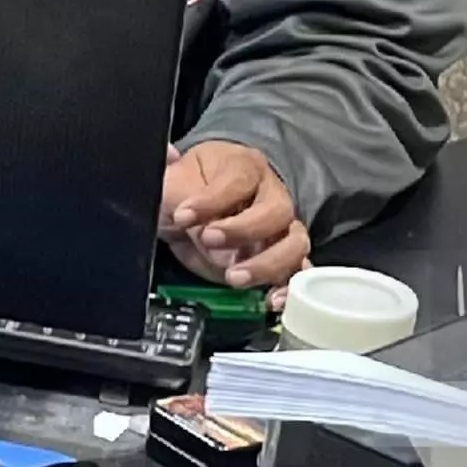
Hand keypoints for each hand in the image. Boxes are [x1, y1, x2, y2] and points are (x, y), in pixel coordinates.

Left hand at [163, 141, 310, 293]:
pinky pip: (295, 272)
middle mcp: (270, 195)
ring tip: (233, 277)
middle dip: (243, 230)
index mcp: (243, 166)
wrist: (187, 210)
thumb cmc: (185, 189)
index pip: (239, 180)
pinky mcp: (278, 259)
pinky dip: (287, 287)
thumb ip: (177, 193)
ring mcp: (279, 229)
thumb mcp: (171, 183)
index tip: (182, 216)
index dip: (212, 200)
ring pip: (294, 244)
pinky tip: (271, 300)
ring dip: (267, 264)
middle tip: (208, 240)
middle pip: (276, 212)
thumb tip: (181, 196)